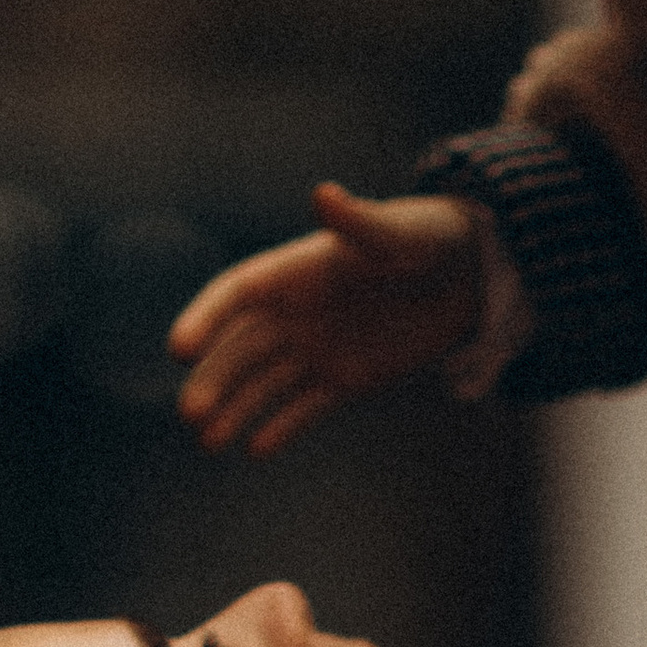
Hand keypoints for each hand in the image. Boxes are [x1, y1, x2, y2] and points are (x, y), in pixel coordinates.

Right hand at [171, 184, 481, 456]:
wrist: (467, 274)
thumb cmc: (427, 239)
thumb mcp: (397, 233)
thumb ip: (359, 223)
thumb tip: (324, 195)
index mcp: (296, 270)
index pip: (237, 294)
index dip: (206, 318)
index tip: (179, 348)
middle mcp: (296, 312)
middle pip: (240, 348)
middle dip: (213, 380)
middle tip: (190, 412)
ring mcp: (317, 348)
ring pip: (264, 384)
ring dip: (234, 411)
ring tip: (208, 443)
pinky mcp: (344, 379)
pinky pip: (304, 407)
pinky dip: (281, 428)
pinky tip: (255, 451)